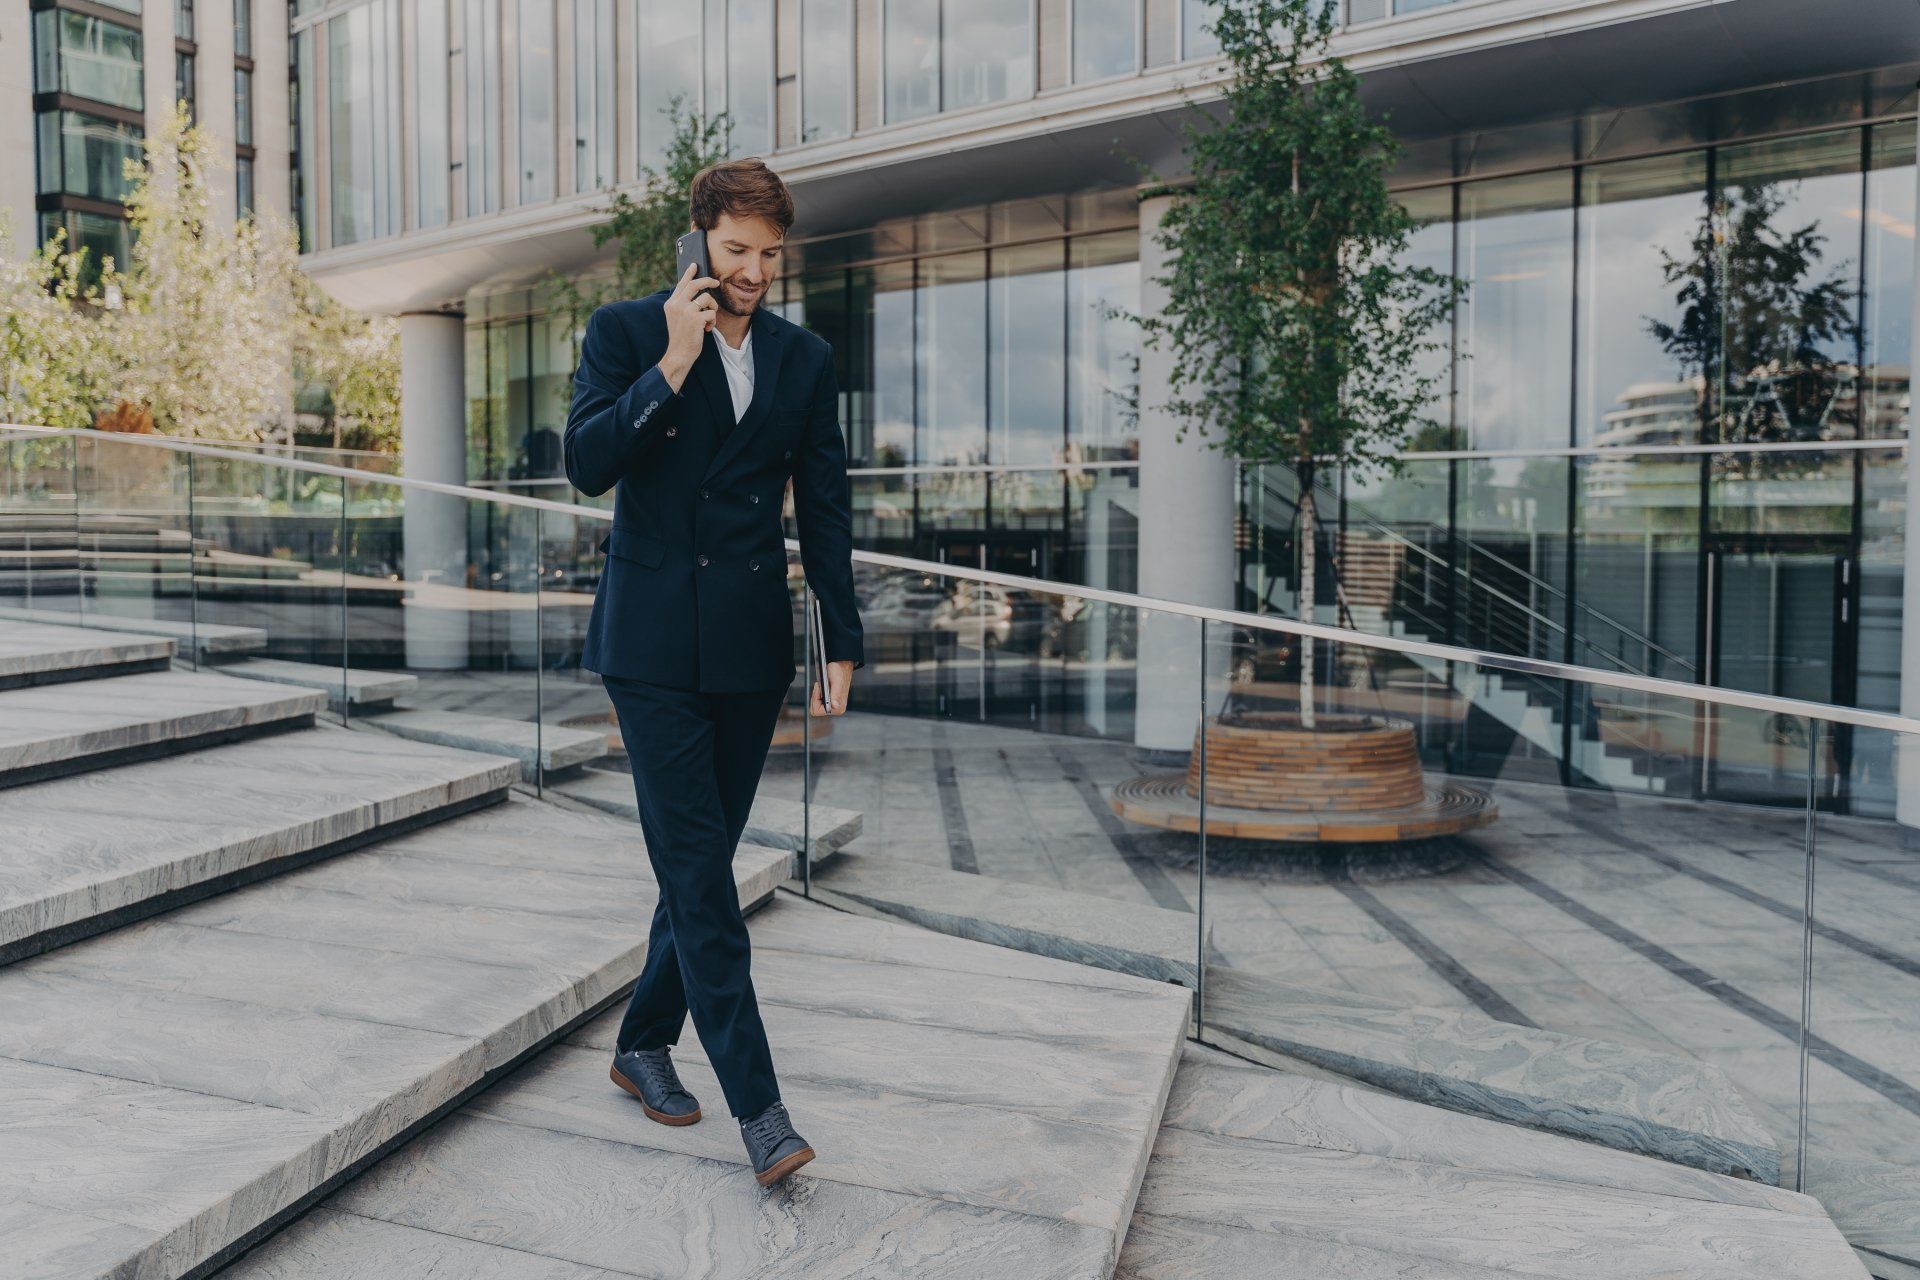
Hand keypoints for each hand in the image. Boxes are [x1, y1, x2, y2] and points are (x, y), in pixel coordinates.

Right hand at [658, 260, 718, 390]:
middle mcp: (676, 304)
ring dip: (713, 308)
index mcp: (670, 304)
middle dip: (708, 281)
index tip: (695, 265)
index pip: (682, 284)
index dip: (689, 273)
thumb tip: (699, 293)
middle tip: (716, 282)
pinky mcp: (695, 319)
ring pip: (707, 298)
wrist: (678, 354)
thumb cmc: (681, 337)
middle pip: (695, 284)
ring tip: (709, 319)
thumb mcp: (678, 318)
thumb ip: (683, 305)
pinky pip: (712, 312)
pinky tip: (707, 329)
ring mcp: (685, 311)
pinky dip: (713, 321)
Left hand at [810, 659, 853, 716]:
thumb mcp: (836, 682)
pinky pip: (817, 701)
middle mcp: (836, 709)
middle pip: (815, 710)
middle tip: (820, 686)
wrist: (841, 666)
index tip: (820, 688)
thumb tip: (835, 706)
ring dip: (816, 694)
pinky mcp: (830, 701)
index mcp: (838, 708)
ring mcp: (833, 706)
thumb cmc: (839, 671)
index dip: (815, 699)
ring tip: (823, 686)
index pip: (816, 711)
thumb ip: (835, 695)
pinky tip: (823, 687)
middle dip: (815, 697)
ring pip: (815, 705)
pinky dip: (817, 693)